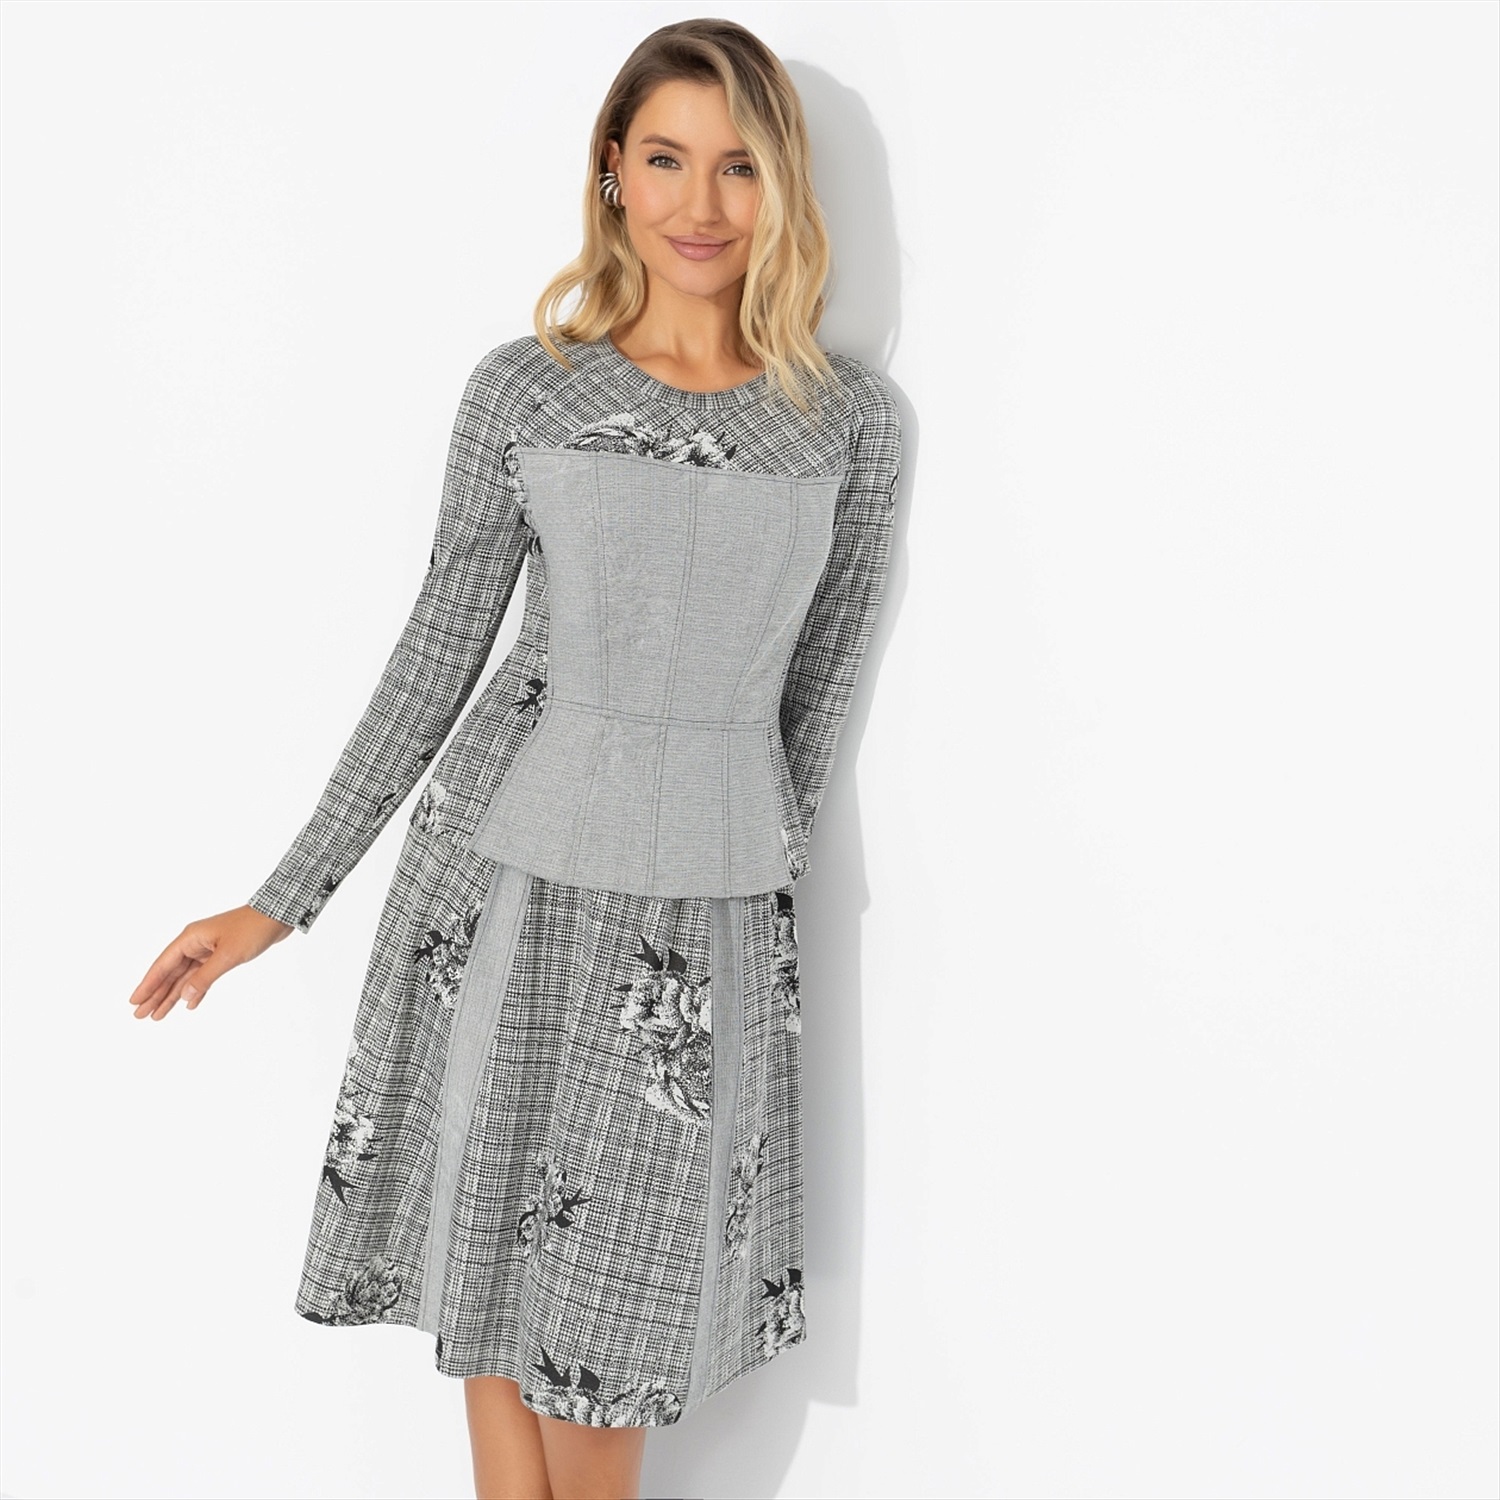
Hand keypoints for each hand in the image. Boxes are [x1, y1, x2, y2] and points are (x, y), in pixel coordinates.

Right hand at [128, 904, 294, 1020]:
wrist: (277, 916)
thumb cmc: (252, 930)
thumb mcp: (227, 956)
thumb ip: (205, 977)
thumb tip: (184, 996)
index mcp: (191, 939)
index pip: (163, 965)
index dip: (148, 985)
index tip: (134, 1001)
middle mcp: (195, 943)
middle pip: (170, 973)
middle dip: (156, 994)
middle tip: (140, 1016)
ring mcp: (207, 949)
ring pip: (185, 976)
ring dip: (172, 995)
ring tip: (158, 1015)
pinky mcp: (221, 954)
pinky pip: (202, 976)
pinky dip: (195, 990)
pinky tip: (189, 1004)